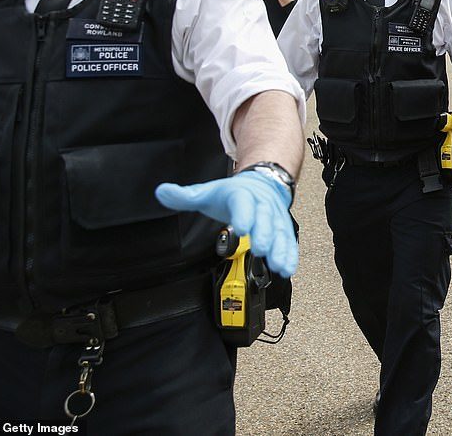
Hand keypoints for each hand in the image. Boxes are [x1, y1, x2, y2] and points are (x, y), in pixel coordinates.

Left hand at [156, 171, 297, 276]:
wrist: (264, 183)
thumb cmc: (234, 193)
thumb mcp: (209, 192)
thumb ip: (186, 196)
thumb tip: (162, 193)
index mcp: (242, 195)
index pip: (243, 203)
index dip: (243, 215)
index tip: (242, 227)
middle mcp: (261, 206)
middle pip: (265, 219)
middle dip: (265, 234)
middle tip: (261, 248)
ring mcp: (275, 218)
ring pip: (280, 232)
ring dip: (280, 249)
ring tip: (279, 266)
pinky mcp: (283, 229)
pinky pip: (288, 242)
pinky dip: (289, 255)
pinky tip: (287, 269)